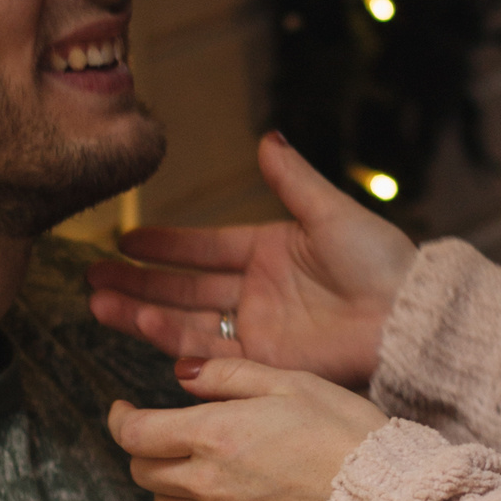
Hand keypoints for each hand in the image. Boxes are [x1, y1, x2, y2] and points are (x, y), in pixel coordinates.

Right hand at [88, 132, 417, 386]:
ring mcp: (257, 329)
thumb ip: (292, 179)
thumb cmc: (381, 262)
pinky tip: (140, 327)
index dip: (165, 245)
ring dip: (141, 312)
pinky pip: (209, 353)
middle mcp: (256, 292)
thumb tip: (267, 138)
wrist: (408, 318)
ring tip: (99, 302)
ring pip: (185, 322)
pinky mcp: (263, 363)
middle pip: (183, 288)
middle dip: (137, 283)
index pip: (204, 248)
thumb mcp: (330, 211)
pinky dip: (173, 343)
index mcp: (269, 251)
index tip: (124, 239)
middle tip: (91, 277)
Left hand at [108, 357, 388, 500]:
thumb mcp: (290, 382)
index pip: (134, 434)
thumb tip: (182, 374)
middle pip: (144, 473)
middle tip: (169, 437)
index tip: (124, 410)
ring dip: (171, 491)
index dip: (120, 419)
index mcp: (213, 435)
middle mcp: (208, 485)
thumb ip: (228, 375)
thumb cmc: (345, 432)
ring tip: (198, 474)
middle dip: (147, 451)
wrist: (387, 500)